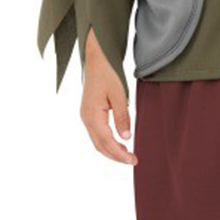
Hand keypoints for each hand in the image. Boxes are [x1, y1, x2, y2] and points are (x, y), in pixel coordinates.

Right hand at [80, 31, 137, 165]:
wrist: (97, 59)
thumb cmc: (108, 74)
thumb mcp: (119, 95)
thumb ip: (122, 117)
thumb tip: (126, 137)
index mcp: (92, 115)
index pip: (107, 142)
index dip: (120, 154)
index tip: (133, 160)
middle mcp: (86, 118)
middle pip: (100, 146)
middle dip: (116, 156)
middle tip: (133, 160)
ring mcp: (86, 116)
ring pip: (97, 141)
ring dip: (111, 150)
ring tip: (127, 154)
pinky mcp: (88, 113)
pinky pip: (97, 134)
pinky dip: (107, 142)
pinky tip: (118, 142)